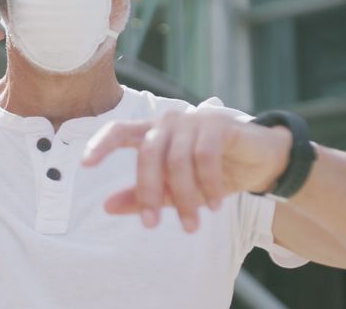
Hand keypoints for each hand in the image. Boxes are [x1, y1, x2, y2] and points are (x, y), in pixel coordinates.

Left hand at [81, 107, 290, 232]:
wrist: (260, 160)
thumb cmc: (213, 172)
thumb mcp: (175, 190)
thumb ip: (142, 196)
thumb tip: (106, 206)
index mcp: (153, 132)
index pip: (119, 130)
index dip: (100, 144)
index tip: (84, 165)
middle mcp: (169, 121)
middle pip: (148, 153)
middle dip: (147, 192)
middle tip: (151, 226)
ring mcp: (193, 119)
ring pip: (177, 159)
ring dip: (184, 197)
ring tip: (192, 224)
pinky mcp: (219, 123)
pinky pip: (205, 156)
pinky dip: (208, 184)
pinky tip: (215, 205)